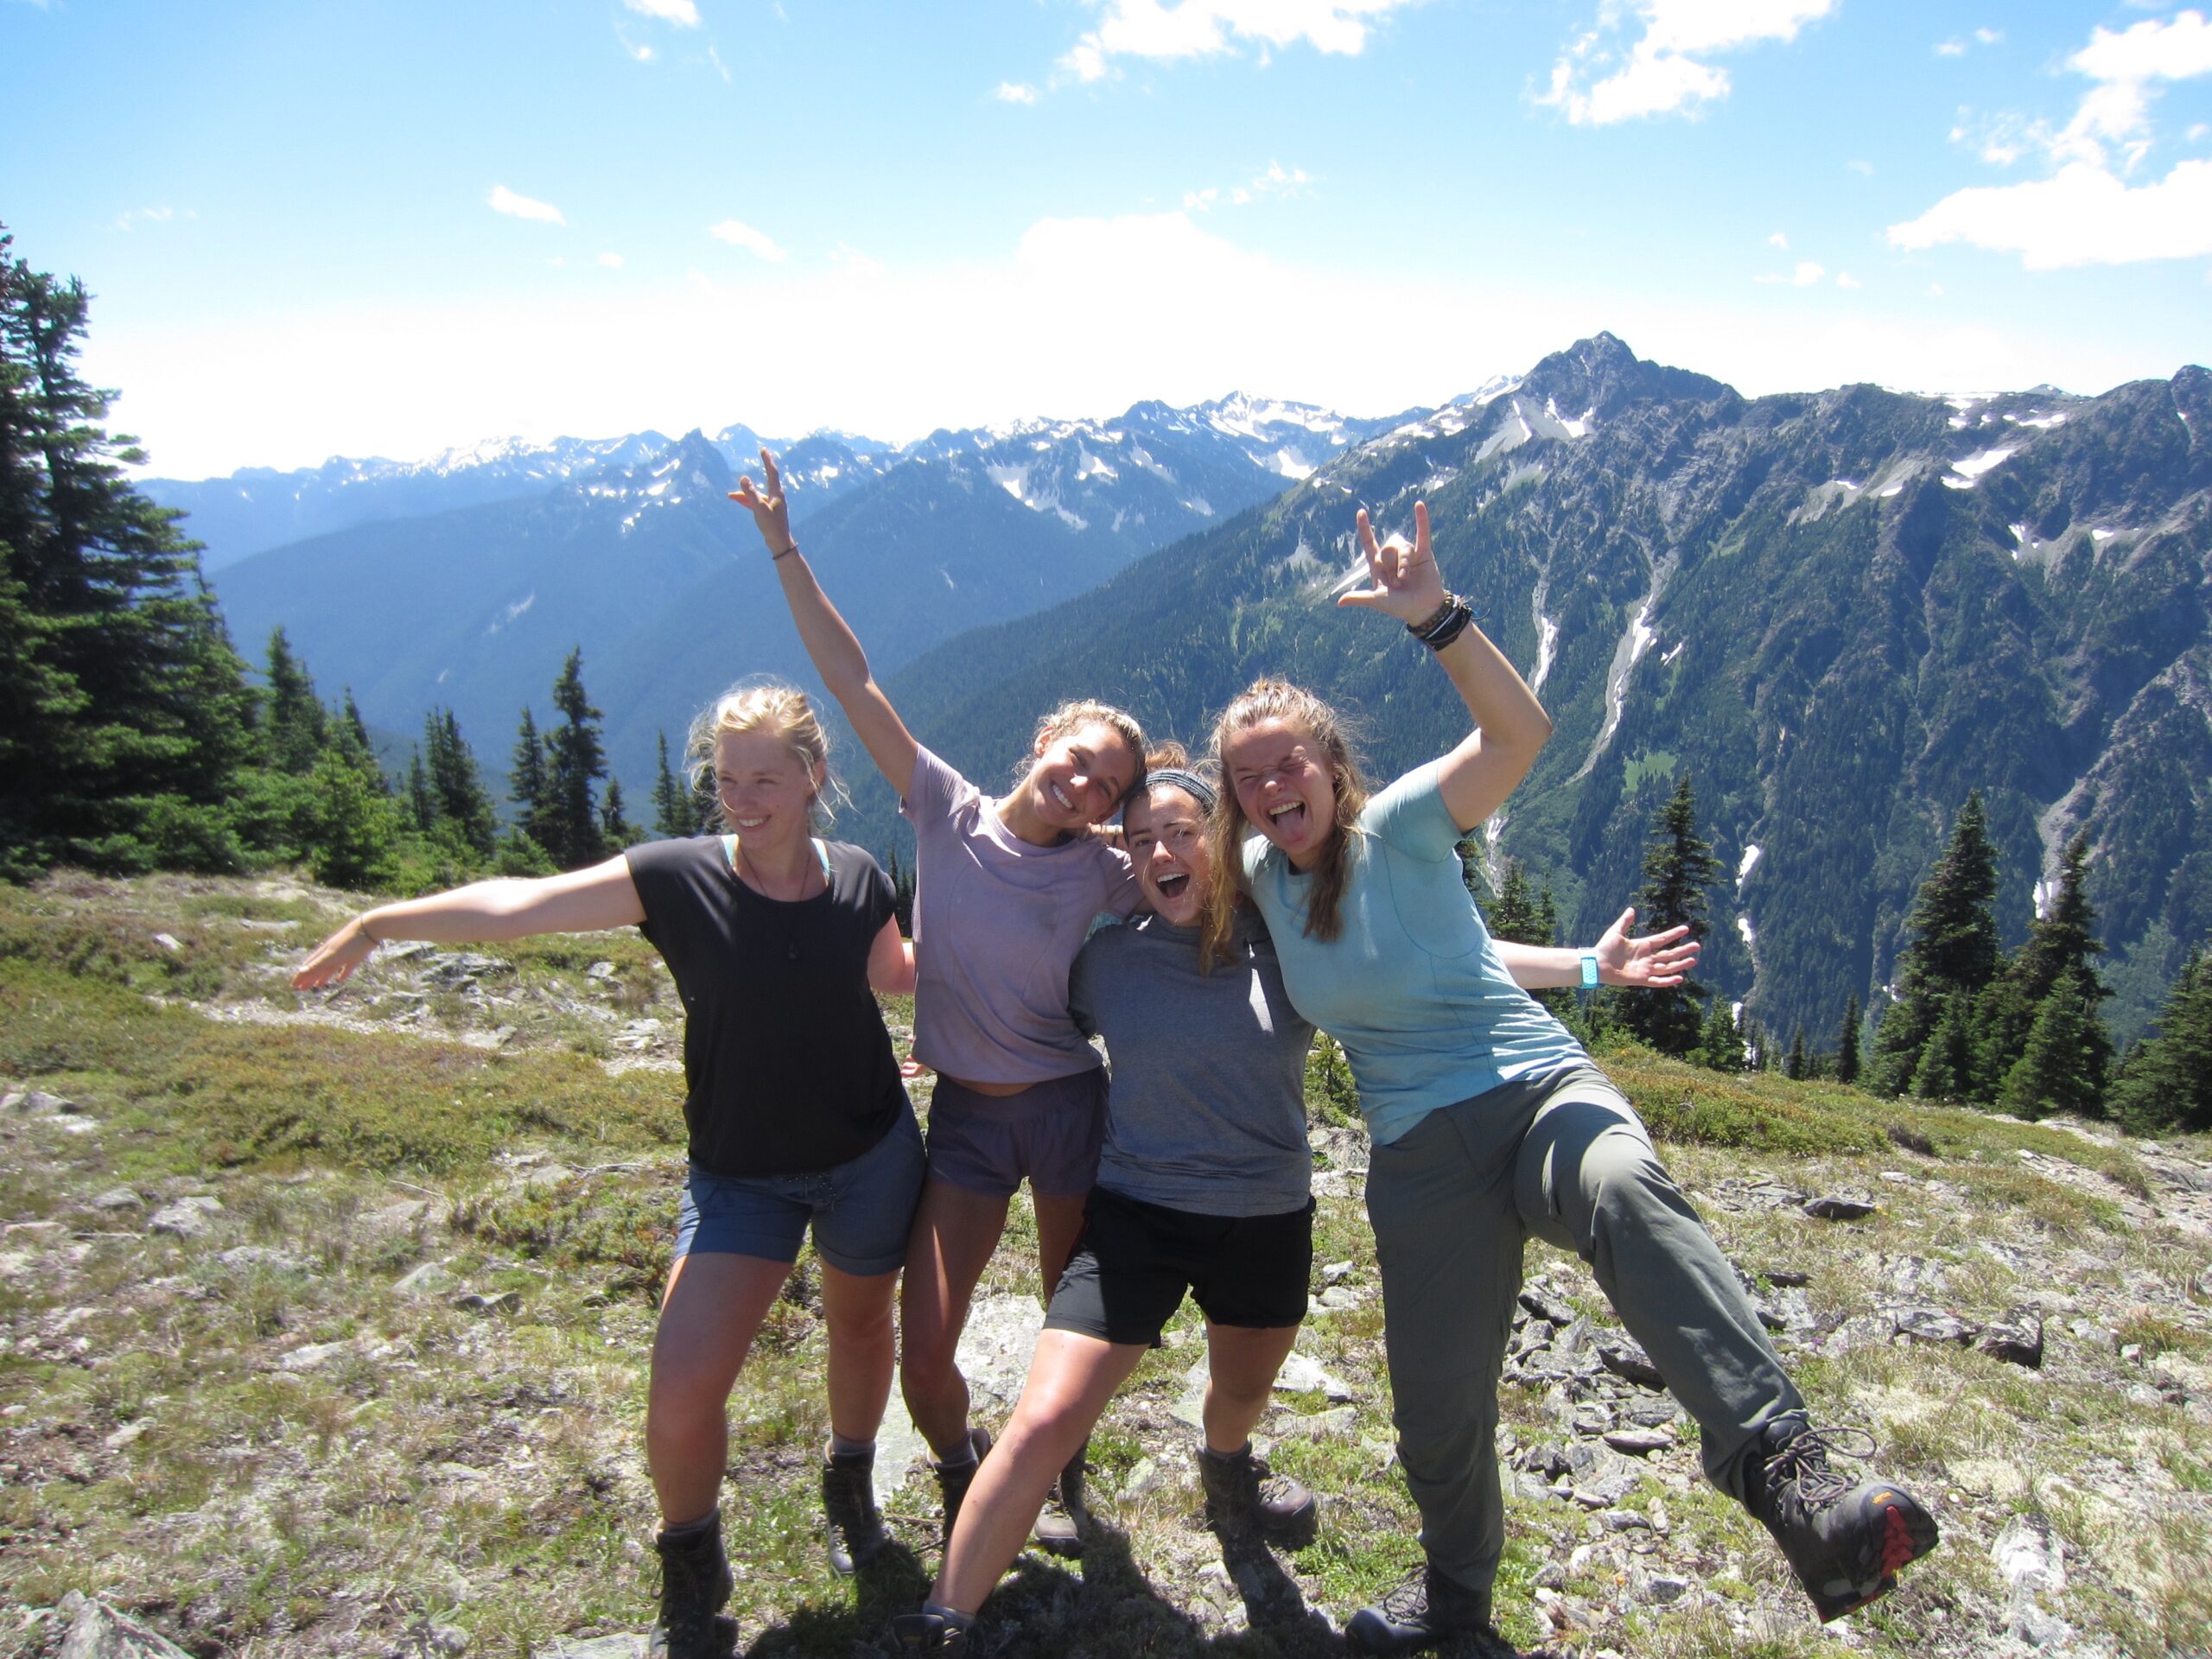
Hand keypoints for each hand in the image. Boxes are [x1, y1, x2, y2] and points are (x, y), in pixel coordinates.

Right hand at [293, 917, 379, 989]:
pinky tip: (340, 979)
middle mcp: (332, 953)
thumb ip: (317, 964)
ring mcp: (344, 954)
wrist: (370, 928)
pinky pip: (347, 967)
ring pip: (331, 968)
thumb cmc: (350, 942)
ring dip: (324, 977)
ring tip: (319, 985)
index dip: (301, 976)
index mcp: (324, 953)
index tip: (293, 985)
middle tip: (302, 989)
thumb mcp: (332, 955)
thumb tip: (300, 970)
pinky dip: (342, 973)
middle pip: (318, 968)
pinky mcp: (357, 956)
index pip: (309, 966)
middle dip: (309, 978)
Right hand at [728, 447, 795, 555]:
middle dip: (756, 472)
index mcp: (776, 493)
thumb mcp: (758, 508)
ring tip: (730, 496)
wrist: (780, 543)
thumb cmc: (771, 526)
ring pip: (756, 495)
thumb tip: (743, 477)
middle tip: (760, 455)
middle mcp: (776, 497)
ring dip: (744, 494)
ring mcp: (773, 505)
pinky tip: (738, 500)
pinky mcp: (769, 512)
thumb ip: (750, 493)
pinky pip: (756, 503)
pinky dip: (747, 501)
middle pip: (763, 482)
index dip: (767, 460)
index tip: (763, 449)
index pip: (772, 472)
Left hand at [1338, 500, 1447, 625]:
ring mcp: (1408, 555)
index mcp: (1378, 567)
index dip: (1365, 529)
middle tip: (1398, 583)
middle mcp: (1392, 558)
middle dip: (1392, 565)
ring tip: (1406, 578)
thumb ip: (1361, 598)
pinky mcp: (1424, 553)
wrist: (1424, 609)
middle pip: (1387, 548)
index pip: (1369, 543)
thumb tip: (1339, 602)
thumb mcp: (1378, 601)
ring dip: (1403, 563)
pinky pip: (1422, 533)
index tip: (1361, 512)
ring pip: (1402, 546)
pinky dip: (1421, 519)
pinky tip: (1418, 504)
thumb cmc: (1400, 607)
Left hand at [1593, 908, 1698, 986]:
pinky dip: (1668, 981)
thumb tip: (1632, 909)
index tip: (1686, 929)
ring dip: (1680, 964)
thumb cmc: (1604, 948)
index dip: (1673, 934)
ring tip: (1694, 960)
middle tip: (1697, 945)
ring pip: (1667, 967)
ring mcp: (1644, 969)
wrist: (1595, 963)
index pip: (1662, 939)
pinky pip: (1657, 981)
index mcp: (1642, 945)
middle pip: (1669, 954)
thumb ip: (1625, 921)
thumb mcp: (1615, 932)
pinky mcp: (1640, 979)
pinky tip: (1680, 978)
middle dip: (1683, 950)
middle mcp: (1646, 958)